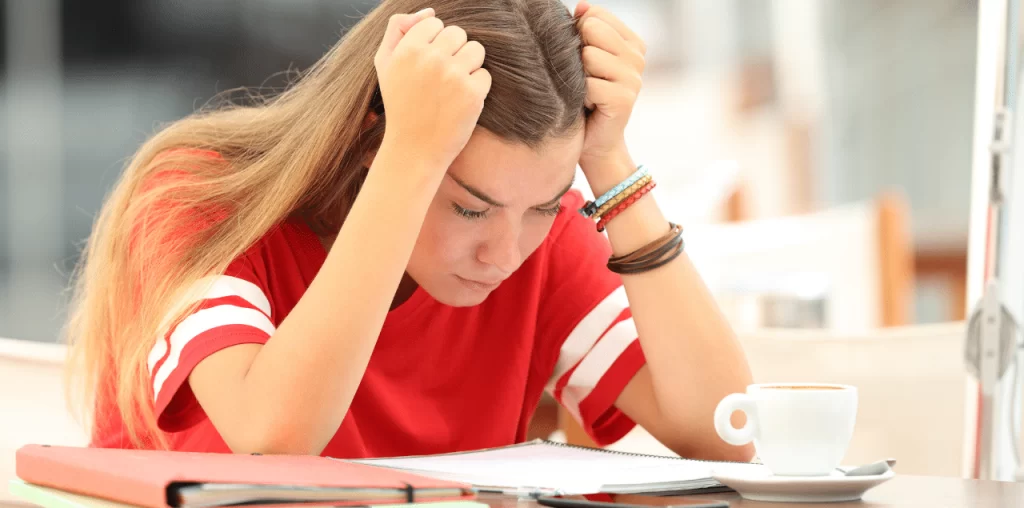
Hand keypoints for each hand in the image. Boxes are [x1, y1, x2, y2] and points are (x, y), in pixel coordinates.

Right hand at [374, 9, 491, 169]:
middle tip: (441, 78)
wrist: (413, 149)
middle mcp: (431, 58)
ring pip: (476, 50)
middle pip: (458, 33)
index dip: (434, 44)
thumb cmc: (400, 105)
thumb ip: (398, 29)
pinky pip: (485, 74)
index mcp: (408, 48)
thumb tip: (429, 11)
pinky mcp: (472, 94)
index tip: (426, 65)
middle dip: (453, 52)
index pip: (435, 23)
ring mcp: (454, 75)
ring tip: (452, 87)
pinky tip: (459, 102)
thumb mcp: (385, 64)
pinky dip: (476, 88)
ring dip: (469, 66)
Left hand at [574, 1, 645, 175]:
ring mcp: (634, 79)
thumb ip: (585, 29)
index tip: (584, 61)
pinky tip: (589, 106)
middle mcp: (637, 58)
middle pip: (591, 31)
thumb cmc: (584, 98)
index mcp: (632, 43)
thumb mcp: (584, 58)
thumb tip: (582, 6)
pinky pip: (588, 84)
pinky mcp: (625, 99)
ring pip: (588, 56)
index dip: (579, 36)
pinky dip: (580, 97)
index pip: (596, 16)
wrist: (593, 142)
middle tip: (584, 78)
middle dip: (578, 54)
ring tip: (586, 93)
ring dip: (578, 77)